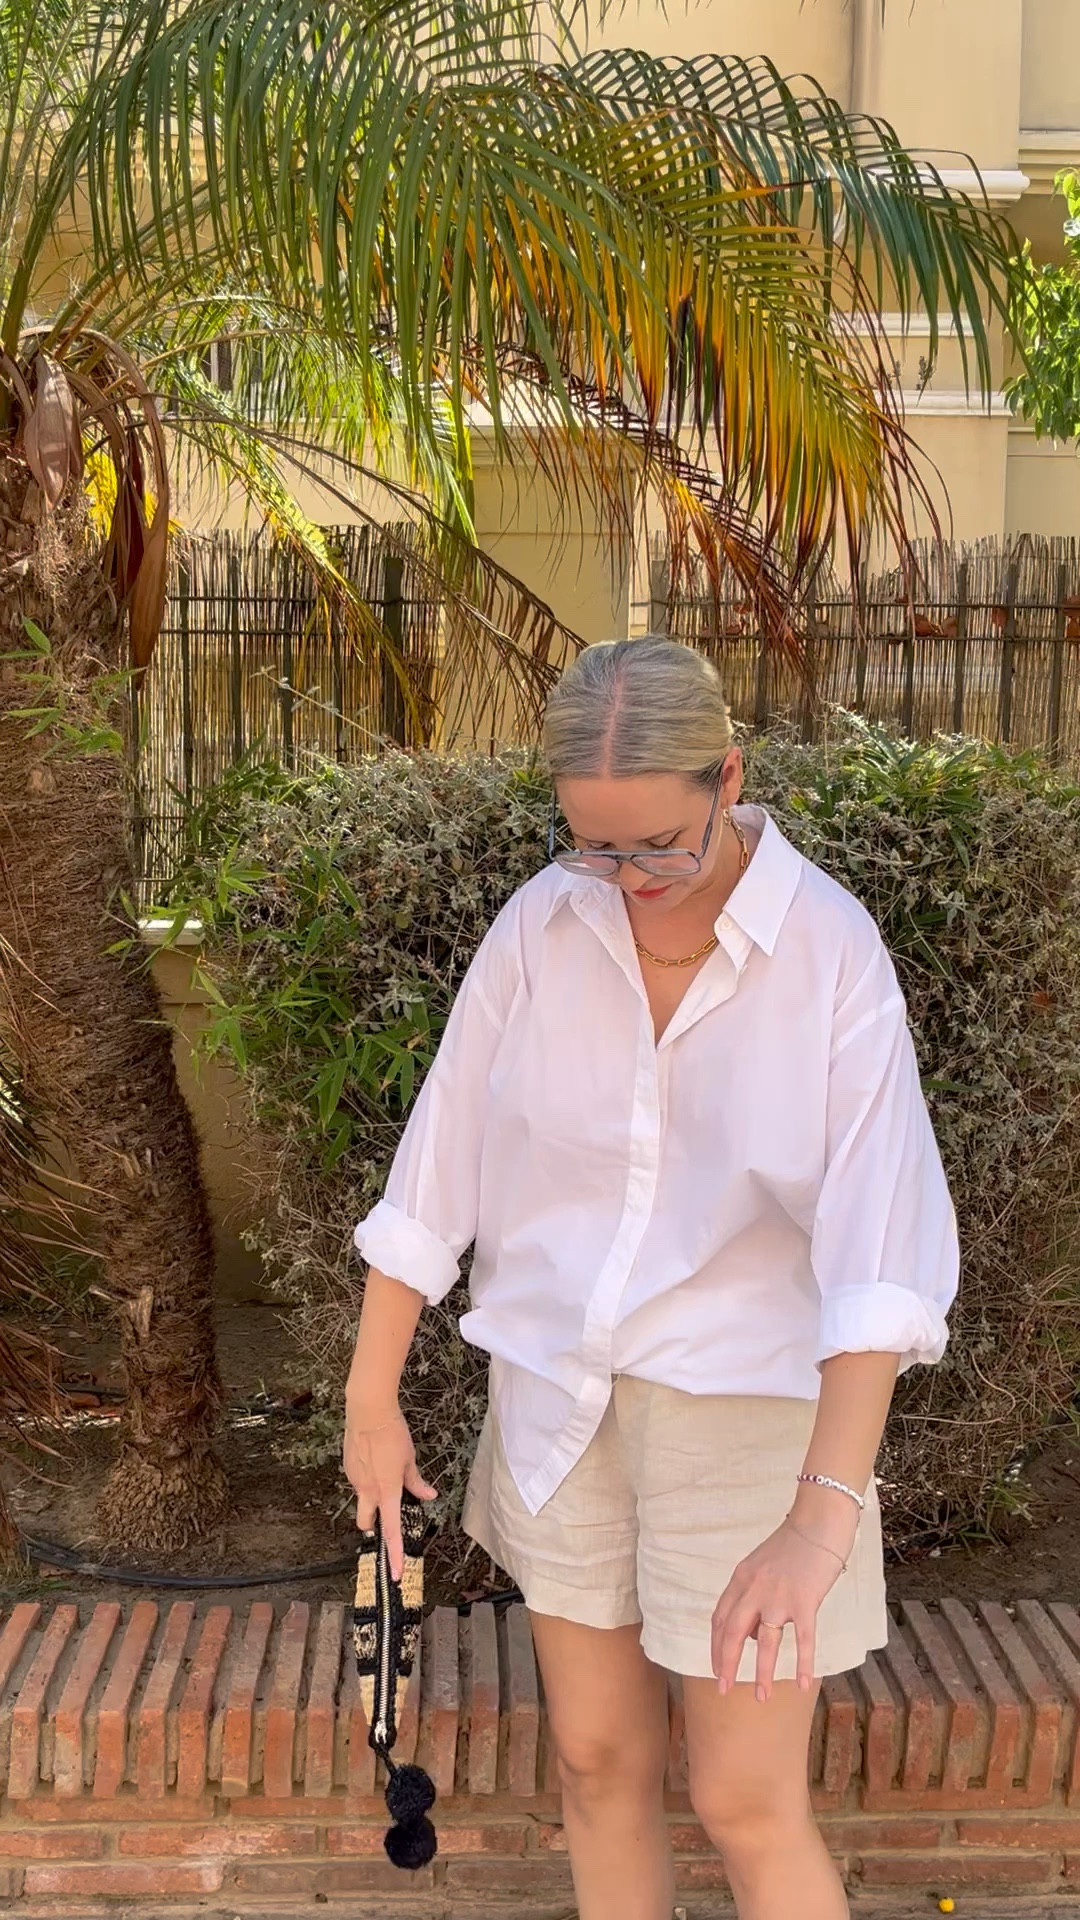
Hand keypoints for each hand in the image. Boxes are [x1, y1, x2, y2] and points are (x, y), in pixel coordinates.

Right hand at [343, 1402, 436, 1579]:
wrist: (367, 1410)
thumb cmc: (392, 1433)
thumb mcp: (410, 1459)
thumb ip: (417, 1482)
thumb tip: (429, 1496)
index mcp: (386, 1491)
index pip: (391, 1531)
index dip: (394, 1554)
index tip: (394, 1573)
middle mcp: (367, 1490)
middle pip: (367, 1522)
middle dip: (374, 1525)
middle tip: (387, 1515)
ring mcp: (354, 1479)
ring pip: (362, 1499)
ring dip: (372, 1496)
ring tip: (384, 1471)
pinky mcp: (347, 1467)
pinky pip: (357, 1481)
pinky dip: (366, 1478)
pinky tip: (373, 1459)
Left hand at [710, 1517, 846, 1702]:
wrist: (818, 1521)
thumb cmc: (793, 1543)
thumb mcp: (761, 1564)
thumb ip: (752, 1593)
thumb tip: (753, 1632)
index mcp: (742, 1578)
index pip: (720, 1618)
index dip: (715, 1646)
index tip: (715, 1668)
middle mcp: (754, 1589)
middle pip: (732, 1633)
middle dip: (725, 1664)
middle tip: (723, 1689)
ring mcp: (779, 1596)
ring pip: (764, 1642)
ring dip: (761, 1673)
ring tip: (761, 1697)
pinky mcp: (805, 1601)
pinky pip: (803, 1639)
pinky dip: (803, 1664)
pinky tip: (804, 1684)